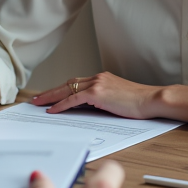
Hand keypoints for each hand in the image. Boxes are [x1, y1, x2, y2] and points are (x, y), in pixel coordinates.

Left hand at [31, 72, 157, 119]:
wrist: (152, 99)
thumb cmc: (140, 103)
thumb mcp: (118, 99)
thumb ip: (104, 100)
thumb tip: (90, 109)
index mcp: (102, 78)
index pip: (76, 83)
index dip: (61, 90)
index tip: (50, 95)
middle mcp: (97, 78)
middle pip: (67, 84)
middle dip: (50, 92)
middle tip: (36, 99)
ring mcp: (97, 84)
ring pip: (67, 90)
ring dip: (50, 97)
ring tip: (38, 103)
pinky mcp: (97, 93)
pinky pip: (73, 99)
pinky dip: (60, 104)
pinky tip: (51, 110)